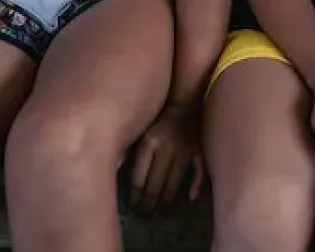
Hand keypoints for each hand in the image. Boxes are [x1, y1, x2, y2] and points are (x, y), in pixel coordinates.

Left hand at [125, 98, 203, 212]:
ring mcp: (185, 152)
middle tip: (144, 215)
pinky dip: (196, 185)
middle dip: (148, 204)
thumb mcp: (138, 131)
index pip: (139, 180)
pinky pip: (200, 171)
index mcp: (149, 144)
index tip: (132, 207)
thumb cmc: (155, 115)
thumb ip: (127, 150)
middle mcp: (167, 150)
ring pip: (174, 184)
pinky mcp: (199, 150)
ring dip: (166, 201)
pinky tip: (190, 197)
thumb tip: (114, 170)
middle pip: (155, 186)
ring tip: (159, 212)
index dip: (135, 198)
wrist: (182, 99)